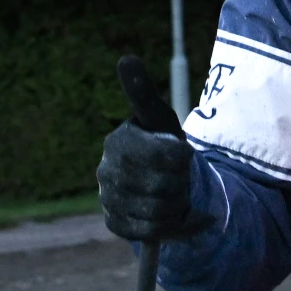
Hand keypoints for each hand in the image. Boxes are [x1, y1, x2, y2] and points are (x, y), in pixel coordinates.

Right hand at [96, 55, 202, 242]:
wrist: (160, 179)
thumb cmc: (160, 142)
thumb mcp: (159, 118)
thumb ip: (143, 92)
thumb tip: (126, 58)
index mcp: (119, 141)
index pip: (167, 156)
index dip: (184, 157)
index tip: (184, 151)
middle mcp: (106, 170)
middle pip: (164, 187)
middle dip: (182, 183)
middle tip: (180, 176)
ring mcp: (108, 199)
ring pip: (159, 212)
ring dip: (178, 204)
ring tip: (174, 193)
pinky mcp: (115, 223)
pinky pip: (150, 231)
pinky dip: (168, 224)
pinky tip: (168, 212)